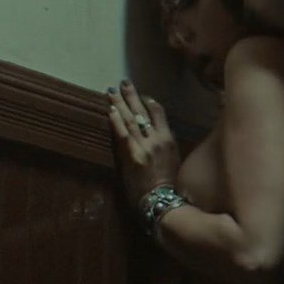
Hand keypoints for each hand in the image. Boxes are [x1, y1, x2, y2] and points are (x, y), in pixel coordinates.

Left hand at [106, 80, 179, 202]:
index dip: (148, 101)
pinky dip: (116, 121)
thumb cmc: (170, 183)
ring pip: (131, 120)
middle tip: (123, 82)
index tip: (140, 95)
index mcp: (169, 139)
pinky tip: (110, 110)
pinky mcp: (133, 155)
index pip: (159, 112)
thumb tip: (155, 134)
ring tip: (111, 91)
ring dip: (119, 104)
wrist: (163, 200)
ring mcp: (145, 146)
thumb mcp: (174, 159)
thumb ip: (164, 144)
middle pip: (143, 112)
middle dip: (132, 96)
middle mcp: (158, 139)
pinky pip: (123, 133)